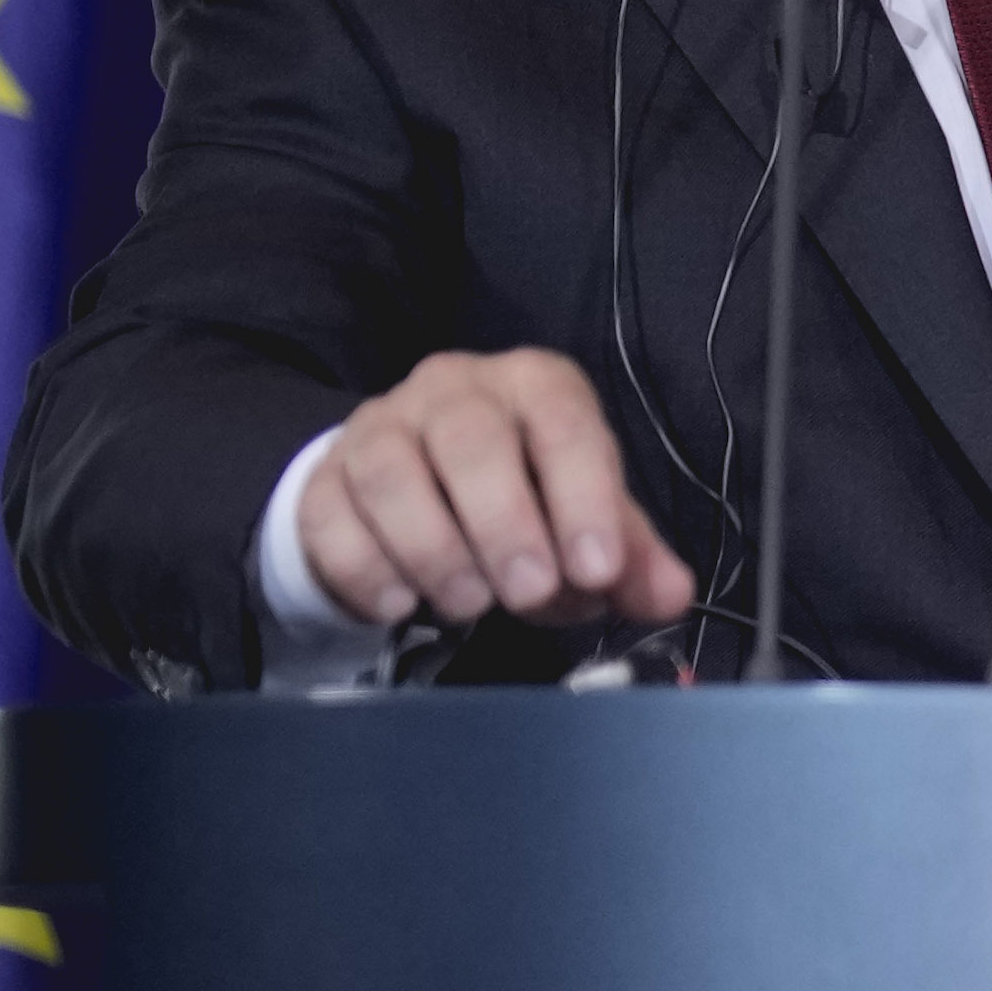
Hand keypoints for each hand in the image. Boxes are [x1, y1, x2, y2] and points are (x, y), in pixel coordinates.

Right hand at [294, 348, 692, 634]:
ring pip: (391, 474)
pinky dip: (364, 568)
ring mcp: (379, 426)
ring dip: (433, 550)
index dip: (584, 497)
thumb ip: (629, 556)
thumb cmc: (523, 496)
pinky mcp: (323, 476)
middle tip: (529, 593)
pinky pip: (330, 516)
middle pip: (471, 440)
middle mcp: (454, 389)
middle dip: (504, 524)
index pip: (564, 424)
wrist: (419, 488)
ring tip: (469, 605)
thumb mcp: (585, 518)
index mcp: (536, 386)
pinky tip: (399, 605)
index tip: (597, 569)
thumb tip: (668, 596)